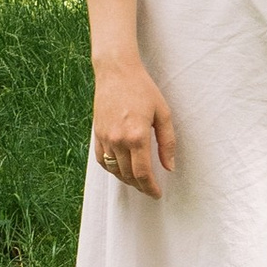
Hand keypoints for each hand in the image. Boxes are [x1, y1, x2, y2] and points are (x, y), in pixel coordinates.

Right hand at [93, 54, 176, 195]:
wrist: (117, 72)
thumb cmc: (143, 89)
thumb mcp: (163, 114)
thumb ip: (167, 143)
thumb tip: (169, 166)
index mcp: (137, 136)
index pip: (143, 173)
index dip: (150, 188)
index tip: (157, 194)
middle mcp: (118, 140)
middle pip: (128, 175)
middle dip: (140, 186)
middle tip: (150, 189)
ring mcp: (105, 138)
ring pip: (114, 170)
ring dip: (127, 180)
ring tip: (138, 182)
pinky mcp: (97, 134)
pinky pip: (101, 160)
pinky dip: (111, 169)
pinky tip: (121, 170)